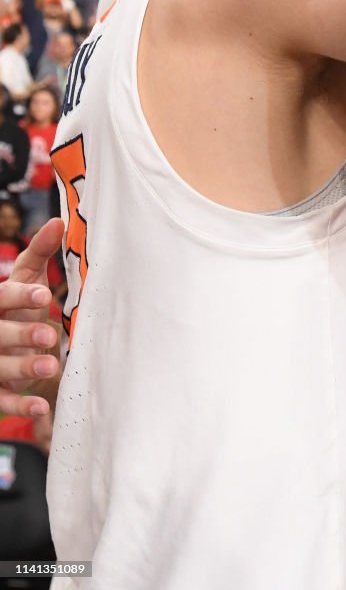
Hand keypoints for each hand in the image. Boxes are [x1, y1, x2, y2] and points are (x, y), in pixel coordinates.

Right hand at [0, 218, 63, 416]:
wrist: (12, 346)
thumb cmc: (20, 306)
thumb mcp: (26, 278)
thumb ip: (39, 252)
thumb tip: (58, 221)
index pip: (2, 296)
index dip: (20, 296)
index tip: (43, 294)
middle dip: (21, 335)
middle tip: (50, 336)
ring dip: (22, 368)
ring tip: (50, 366)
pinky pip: (0, 400)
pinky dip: (18, 405)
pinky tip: (40, 408)